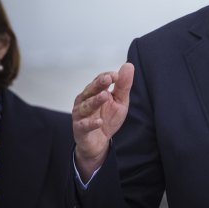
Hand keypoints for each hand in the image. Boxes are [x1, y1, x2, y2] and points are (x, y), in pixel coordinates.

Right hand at [72, 63, 133, 179]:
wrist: (99, 142)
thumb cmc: (107, 118)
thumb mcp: (120, 101)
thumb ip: (123, 85)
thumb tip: (128, 65)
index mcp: (94, 92)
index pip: (99, 81)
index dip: (107, 77)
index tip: (116, 74)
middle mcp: (84, 101)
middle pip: (90, 90)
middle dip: (98, 84)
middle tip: (108, 79)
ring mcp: (80, 115)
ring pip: (86, 106)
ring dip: (95, 101)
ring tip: (104, 96)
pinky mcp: (80, 129)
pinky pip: (84, 125)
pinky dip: (91, 123)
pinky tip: (99, 121)